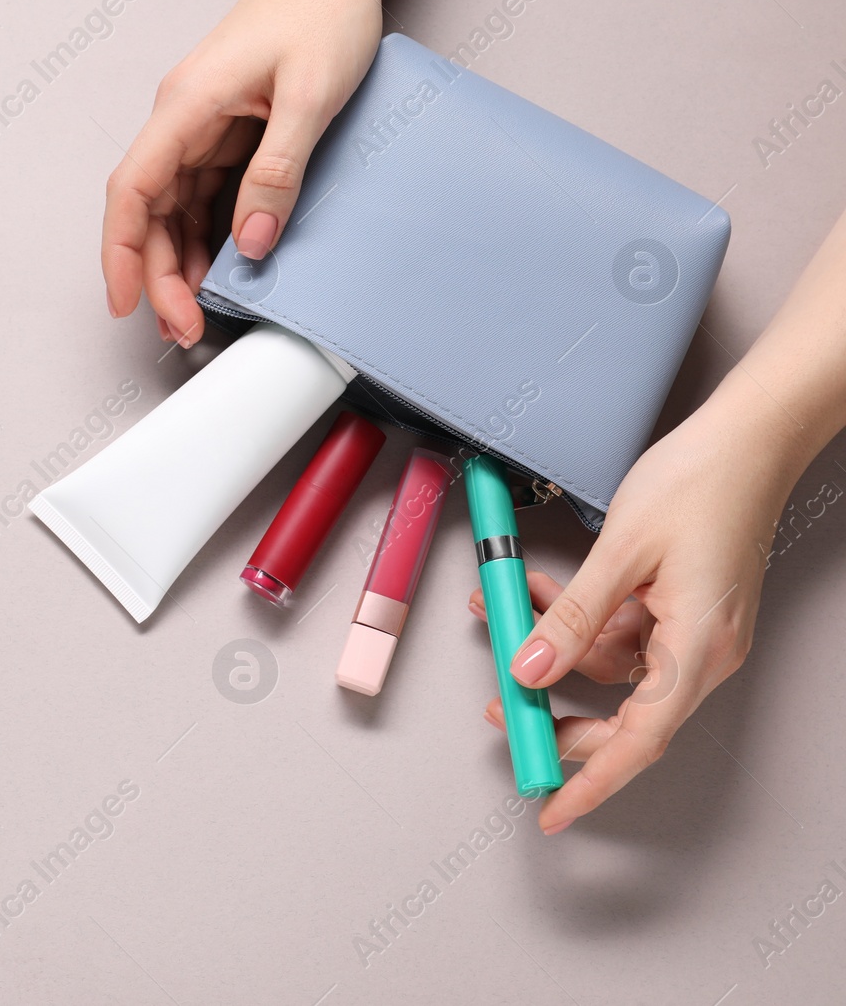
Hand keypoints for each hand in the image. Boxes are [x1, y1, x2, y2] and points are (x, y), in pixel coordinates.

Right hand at [102, 0, 406, 346]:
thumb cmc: (322, 10)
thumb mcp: (311, 96)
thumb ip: (278, 172)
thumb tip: (253, 242)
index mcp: (187, 106)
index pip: (132, 190)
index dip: (120, 253)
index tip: (126, 302)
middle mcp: (183, 119)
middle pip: (148, 212)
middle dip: (157, 275)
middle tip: (183, 327)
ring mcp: (201, 128)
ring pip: (171, 210)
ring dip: (177, 264)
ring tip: (195, 312)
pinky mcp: (224, 134)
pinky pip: (200, 197)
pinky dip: (202, 239)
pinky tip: (214, 271)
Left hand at [471, 390, 796, 833]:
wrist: (747, 436)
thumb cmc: (701, 483)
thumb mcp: (622, 551)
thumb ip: (573, 617)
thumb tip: (530, 669)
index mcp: (698, 648)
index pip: (639, 740)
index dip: (591, 781)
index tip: (552, 810)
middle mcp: (701, 650)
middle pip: (623, 714)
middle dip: (556, 713)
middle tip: (501, 708)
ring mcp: (692, 630)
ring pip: (611, 666)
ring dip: (554, 648)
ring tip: (499, 616)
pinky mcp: (679, 607)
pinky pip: (620, 631)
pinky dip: (576, 618)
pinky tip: (536, 590)